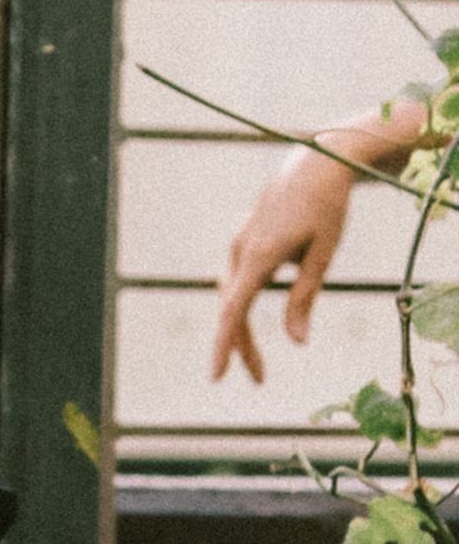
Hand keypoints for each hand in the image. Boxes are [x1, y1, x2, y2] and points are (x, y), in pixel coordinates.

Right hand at [209, 146, 359, 381]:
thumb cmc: (327, 207)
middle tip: (258, 380)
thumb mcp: (324, 254)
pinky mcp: (244, 242)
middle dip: (241, 347)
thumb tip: (298, 342)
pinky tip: (249, 326)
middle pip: (231, 310)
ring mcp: (239, 245)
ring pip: (232, 298)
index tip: (216, 376)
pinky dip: (242, 310)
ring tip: (258, 365)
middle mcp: (241, 251)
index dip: (225, 345)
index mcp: (261, 255)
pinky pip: (236, 284)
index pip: (234, 310)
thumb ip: (306, 297)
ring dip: (241, 331)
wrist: (315, 163)